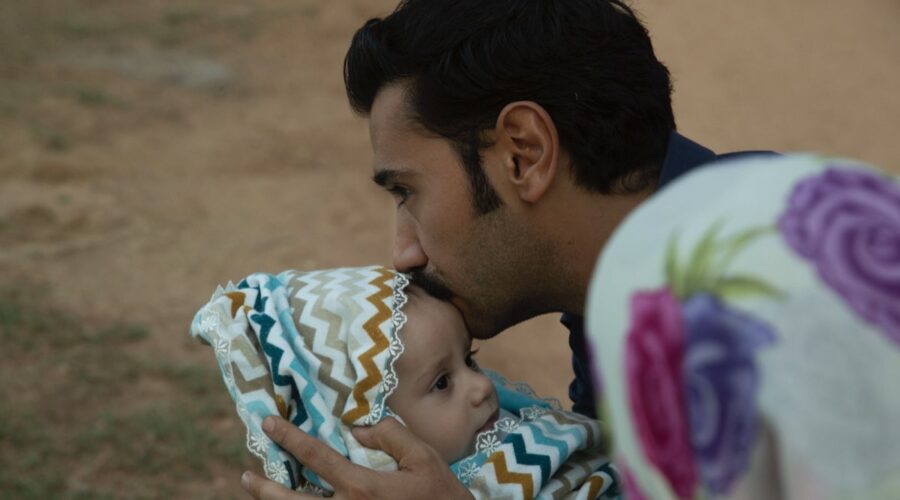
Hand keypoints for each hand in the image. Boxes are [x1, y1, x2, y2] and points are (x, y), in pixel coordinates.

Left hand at [241, 416, 472, 499]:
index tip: (268, 422)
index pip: (315, 455)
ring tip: (255, 492)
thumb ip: (390, 436)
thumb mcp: (424, 457)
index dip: (288, 436)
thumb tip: (358, 429)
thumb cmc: (441, 497)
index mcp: (362, 486)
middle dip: (265, 487)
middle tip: (246, 474)